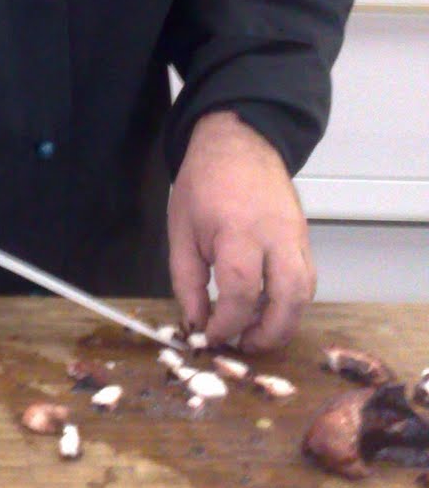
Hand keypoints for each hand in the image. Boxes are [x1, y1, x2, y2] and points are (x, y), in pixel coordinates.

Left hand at [167, 110, 314, 352]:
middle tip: (243, 345)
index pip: (241, 290)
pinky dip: (291, 300)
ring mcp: (296, 235)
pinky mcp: (304, 236)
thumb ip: (187, 280)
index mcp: (238, 230)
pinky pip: (306, 276)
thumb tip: (196, 322)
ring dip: (285, 320)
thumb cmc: (203, 184)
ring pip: (306, 290)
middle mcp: (276, 235)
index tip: (211, 336)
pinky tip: (267, 307)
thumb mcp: (181, 230)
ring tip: (255, 332)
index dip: (227, 323)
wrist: (238, 142)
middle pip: (289, 297)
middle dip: (269, 332)